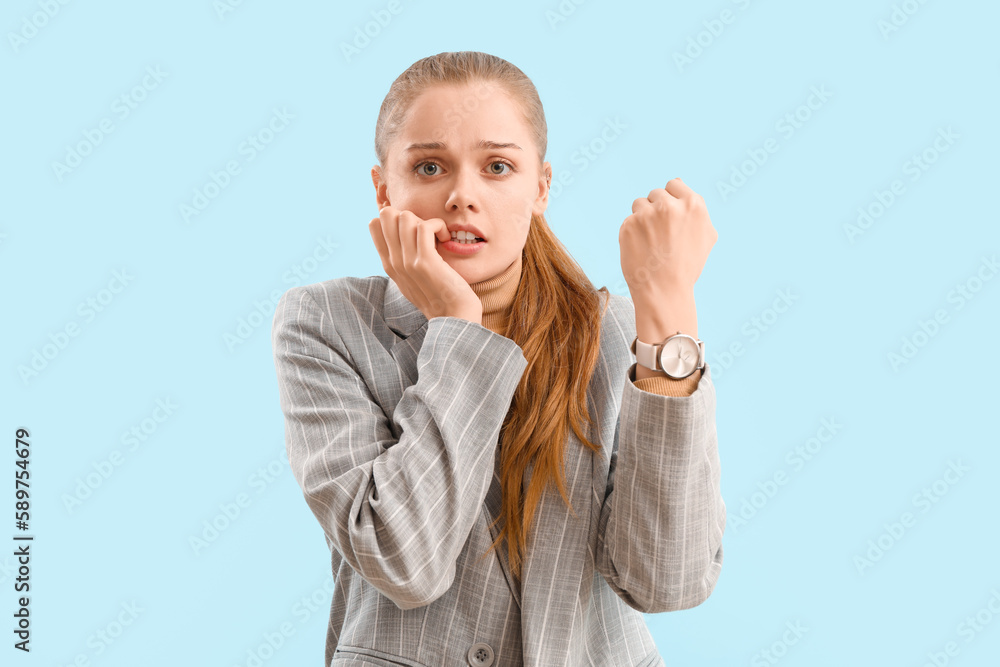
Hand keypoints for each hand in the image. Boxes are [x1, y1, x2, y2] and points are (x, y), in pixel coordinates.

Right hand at [369, 205, 482, 322]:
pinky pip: (425, 226)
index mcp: (389, 264)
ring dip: (426, 220)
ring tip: (438, 235)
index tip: (414, 231)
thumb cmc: (439, 295)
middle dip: (410, 214)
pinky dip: (439, 226)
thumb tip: (401, 232)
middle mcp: (394, 262)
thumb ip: (402, 258)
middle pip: (386, 215)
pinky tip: (446, 238)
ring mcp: (407, 262)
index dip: (395, 218)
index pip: (374, 224)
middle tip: (426, 231)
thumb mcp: (411, 277)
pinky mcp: (425, 262)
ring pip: (405, 217)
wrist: (454, 316)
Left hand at [619, 177, 717, 300]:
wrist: (664, 291)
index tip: (669, 218)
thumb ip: (696, 208)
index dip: (670, 201)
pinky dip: (632, 233)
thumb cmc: (687, 266)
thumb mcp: (705, 236)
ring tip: (651, 242)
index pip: (673, 185)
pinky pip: (628, 221)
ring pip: (639, 204)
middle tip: (660, 235)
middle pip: (656, 193)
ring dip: (642, 218)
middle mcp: (670, 206)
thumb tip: (678, 181)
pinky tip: (641, 249)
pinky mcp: (628, 225)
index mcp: (693, 204)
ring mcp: (647, 214)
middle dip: (656, 209)